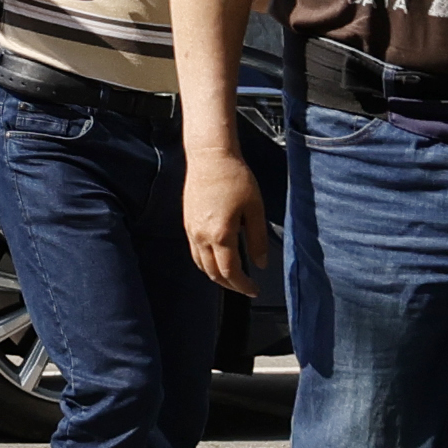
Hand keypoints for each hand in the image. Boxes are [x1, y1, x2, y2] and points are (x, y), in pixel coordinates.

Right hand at [184, 147, 273, 299]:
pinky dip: (206, 263)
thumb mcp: (255, 209)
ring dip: (216, 276)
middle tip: (246, 288)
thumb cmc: (236, 179)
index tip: (254, 290)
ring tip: (233, 277)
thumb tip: (260, 264)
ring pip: (200, 264)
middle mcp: (201, 236)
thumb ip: (258, 239)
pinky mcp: (187, 223)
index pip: (230, 271)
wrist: (210, 158)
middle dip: (229, 285)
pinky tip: (219, 258)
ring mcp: (191, 230)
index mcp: (221, 234)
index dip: (242, 285)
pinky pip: (195, 252)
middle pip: (212, 273)